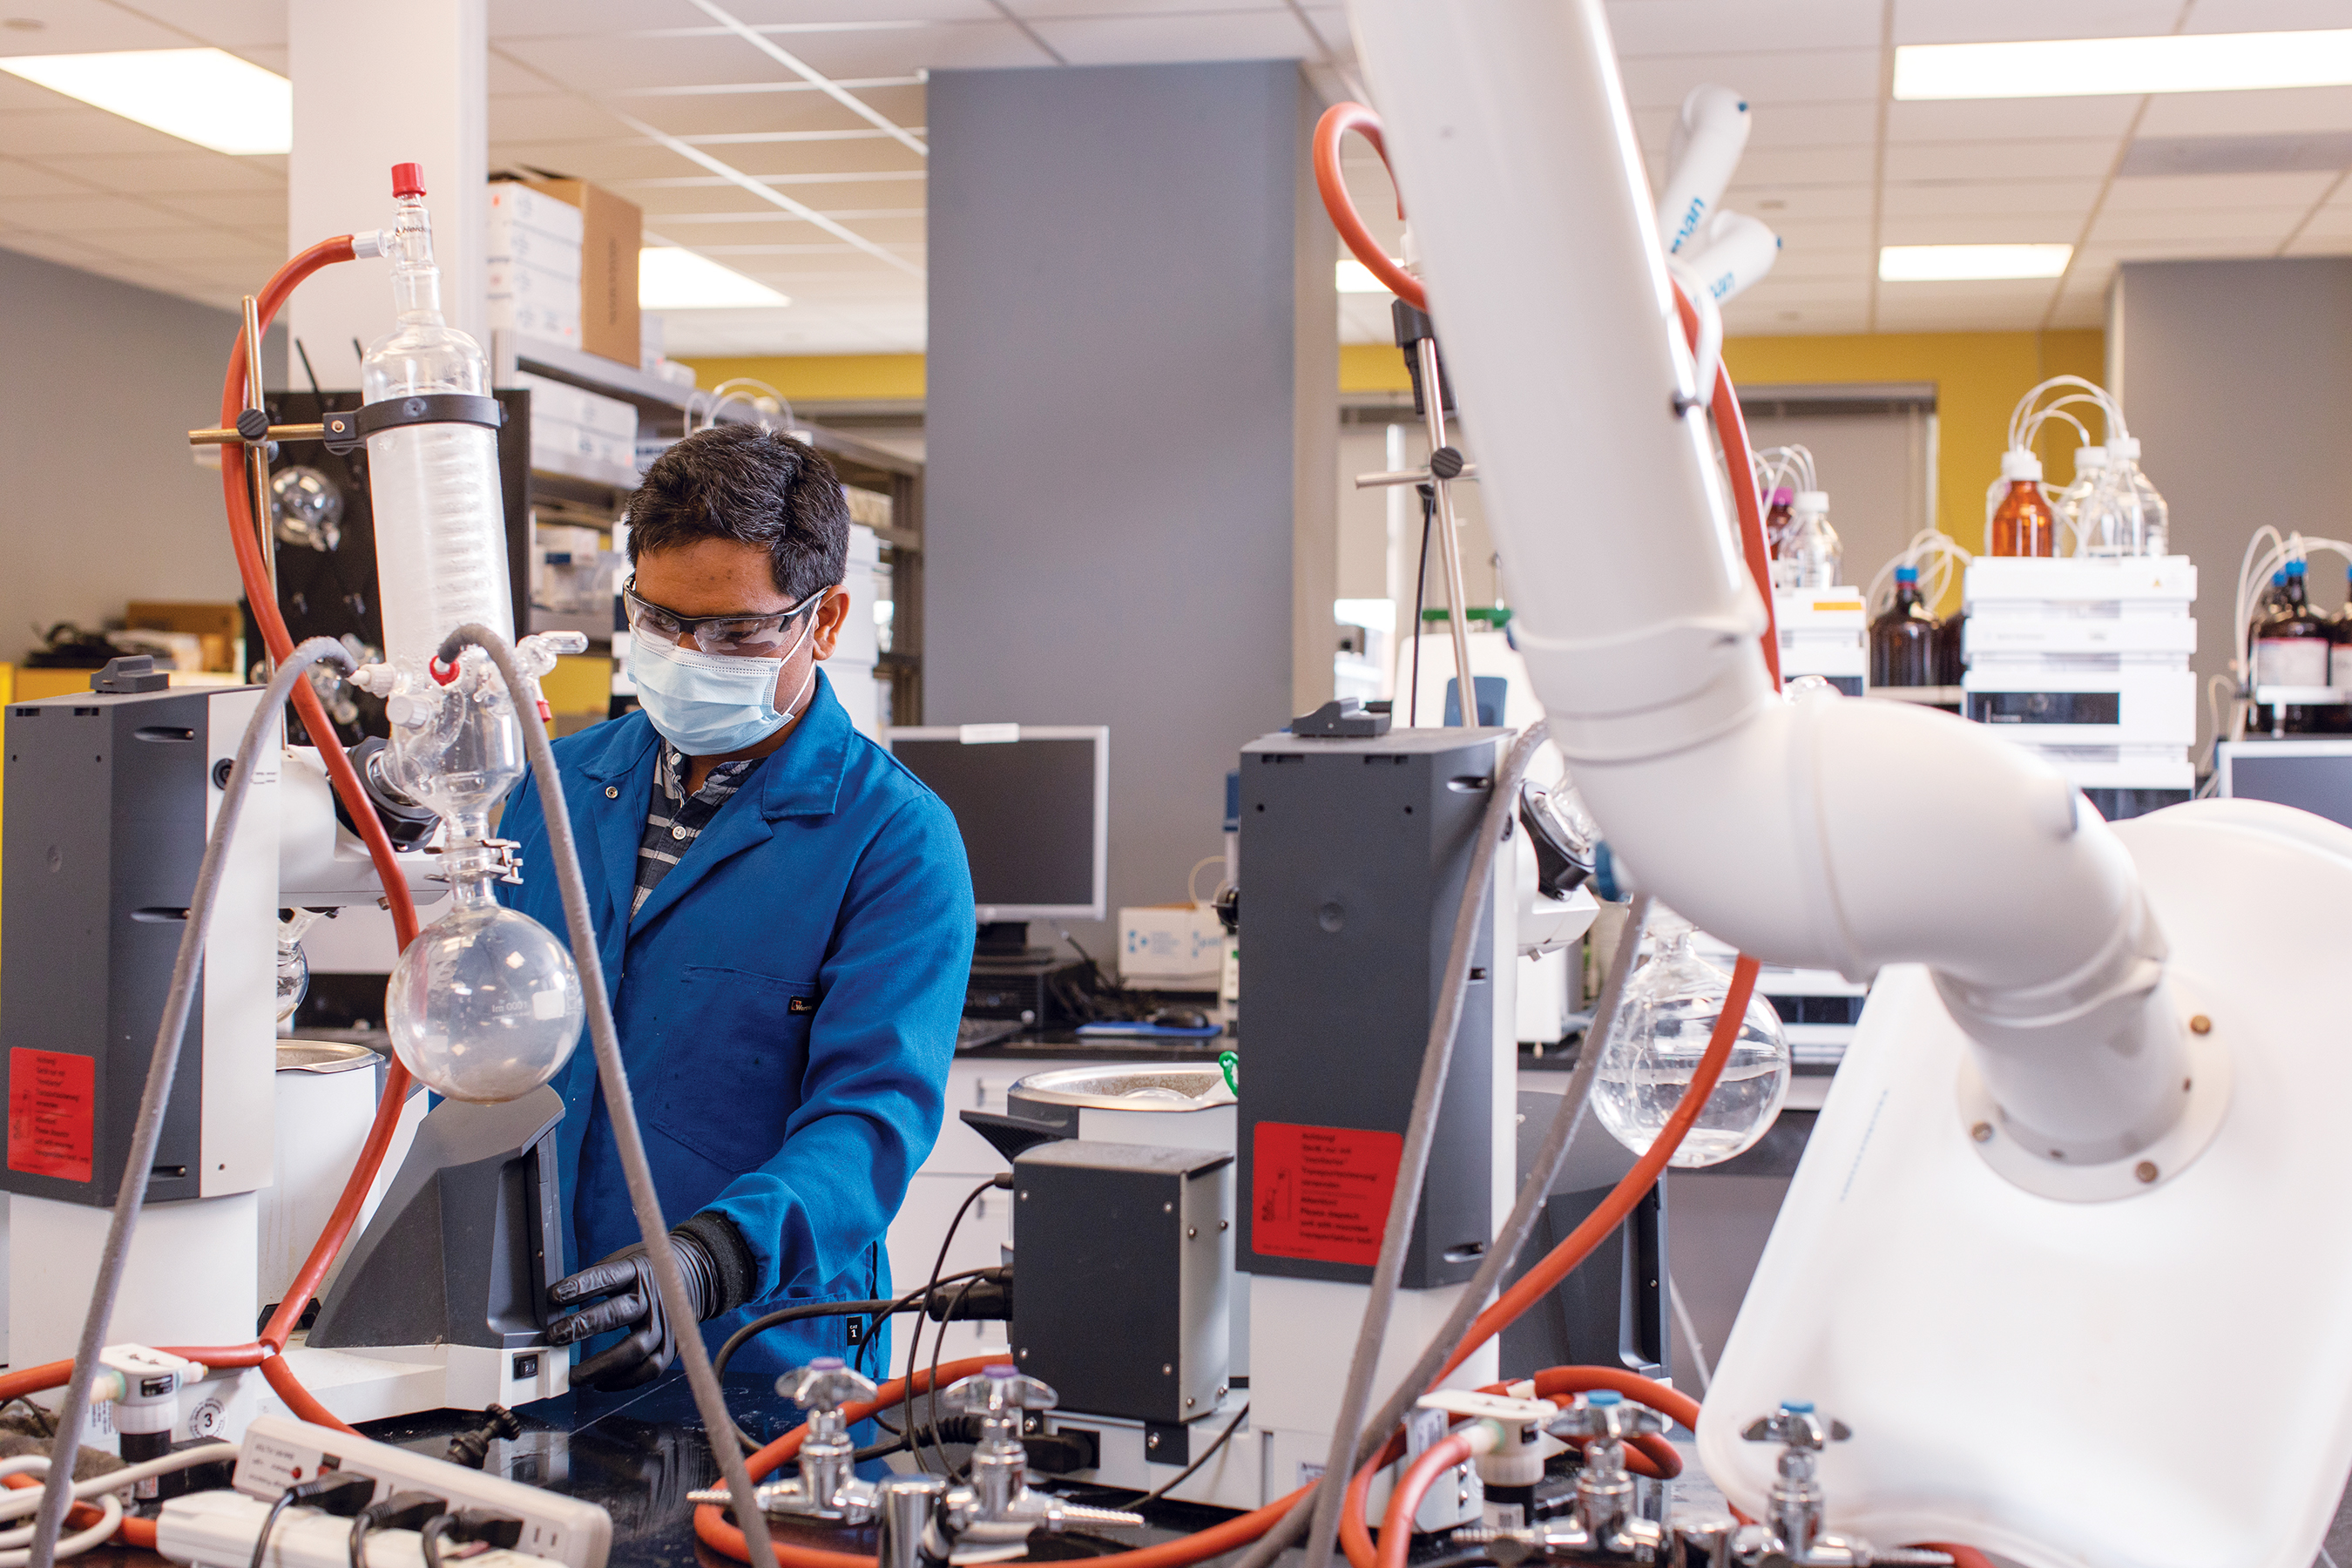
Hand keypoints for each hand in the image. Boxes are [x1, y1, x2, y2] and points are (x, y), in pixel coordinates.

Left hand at [548, 1229, 719, 1390]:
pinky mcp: (671, 1346)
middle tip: (554, 1336)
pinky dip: (622, 1381)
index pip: (607, 1277)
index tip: (553, 1296)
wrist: (693, 1276)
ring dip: (600, 1365)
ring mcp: (664, 1323)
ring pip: (634, 1349)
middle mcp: (653, 1297)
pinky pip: (648, 1370)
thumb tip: (554, 1303)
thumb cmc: (645, 1273)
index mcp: (639, 1271)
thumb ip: (597, 1281)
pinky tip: (599, 1383)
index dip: (580, 1286)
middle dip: (583, 1326)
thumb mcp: (624, 1263)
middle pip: (618, 1314)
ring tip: (573, 1375)